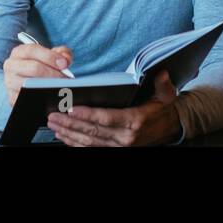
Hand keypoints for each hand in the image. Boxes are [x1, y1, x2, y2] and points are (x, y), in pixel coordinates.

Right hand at [3, 43, 72, 106]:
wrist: (26, 80)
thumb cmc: (41, 65)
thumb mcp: (50, 55)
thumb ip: (61, 53)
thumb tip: (66, 60)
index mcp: (19, 52)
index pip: (32, 50)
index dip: (50, 56)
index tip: (65, 64)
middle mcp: (11, 66)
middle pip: (34, 68)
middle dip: (53, 74)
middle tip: (66, 80)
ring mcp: (10, 83)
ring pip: (31, 85)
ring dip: (49, 88)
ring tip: (62, 89)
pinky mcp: (12, 98)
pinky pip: (28, 99)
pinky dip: (42, 99)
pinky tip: (53, 98)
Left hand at [46, 69, 180, 145]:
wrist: (170, 129)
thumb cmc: (163, 110)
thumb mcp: (166, 95)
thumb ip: (162, 84)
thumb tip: (162, 72)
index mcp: (134, 122)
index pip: (106, 118)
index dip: (87, 115)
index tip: (71, 109)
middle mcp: (125, 138)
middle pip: (93, 131)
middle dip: (70, 124)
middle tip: (53, 116)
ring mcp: (119, 146)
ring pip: (89, 142)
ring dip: (69, 133)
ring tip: (53, 124)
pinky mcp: (114, 150)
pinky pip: (91, 148)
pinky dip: (75, 143)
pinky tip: (63, 136)